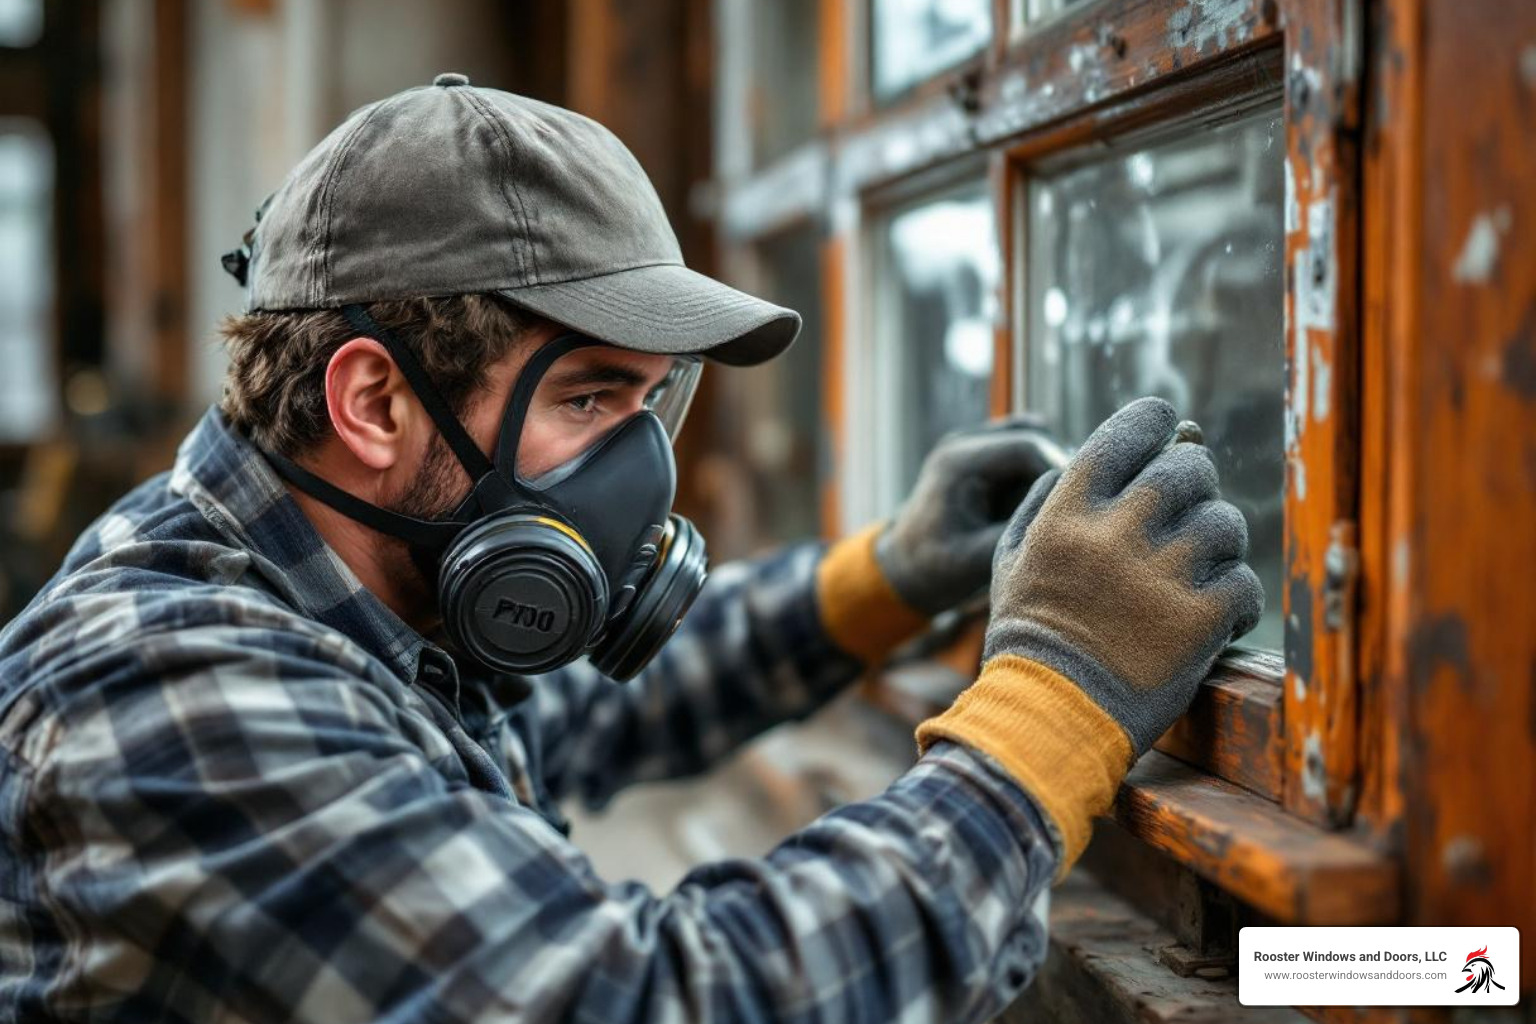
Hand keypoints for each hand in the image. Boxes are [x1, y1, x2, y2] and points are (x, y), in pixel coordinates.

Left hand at [875, 418, 1063, 615]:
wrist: (905, 565)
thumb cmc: (933, 567)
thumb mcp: (973, 561)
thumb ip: (1017, 535)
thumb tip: (1066, 520)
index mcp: (958, 462)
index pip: (1027, 446)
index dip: (1061, 470)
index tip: (1080, 503)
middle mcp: (965, 443)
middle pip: (1034, 436)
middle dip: (1057, 470)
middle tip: (1071, 507)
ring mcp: (973, 443)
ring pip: (1034, 437)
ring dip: (1048, 469)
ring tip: (1051, 507)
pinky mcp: (984, 454)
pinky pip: (1026, 448)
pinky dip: (1038, 470)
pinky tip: (1040, 501)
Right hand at [985, 397, 1262, 755]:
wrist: (1050, 717)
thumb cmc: (1031, 636)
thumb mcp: (1011, 558)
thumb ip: (1046, 501)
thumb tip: (1094, 454)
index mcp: (1067, 515)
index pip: (1128, 433)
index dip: (1157, 422)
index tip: (1169, 431)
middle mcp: (1114, 536)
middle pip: (1189, 468)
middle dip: (1195, 484)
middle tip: (1188, 509)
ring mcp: (1160, 577)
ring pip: (1225, 522)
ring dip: (1220, 541)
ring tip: (1201, 568)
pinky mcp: (1198, 621)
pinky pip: (1243, 582)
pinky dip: (1235, 598)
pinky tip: (1213, 616)